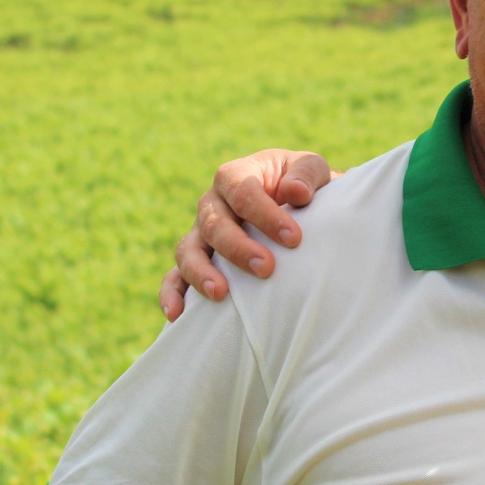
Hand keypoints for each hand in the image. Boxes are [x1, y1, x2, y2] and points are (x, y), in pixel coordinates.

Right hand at [159, 150, 335, 320]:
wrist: (297, 208)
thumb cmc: (303, 188)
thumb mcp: (312, 171)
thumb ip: (307, 173)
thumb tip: (297, 193)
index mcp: (236, 176)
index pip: (242, 192)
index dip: (265, 215)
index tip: (294, 239)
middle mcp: (212, 203)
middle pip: (214, 223)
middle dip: (239, 248)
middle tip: (267, 268)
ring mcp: (200, 233)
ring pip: (188, 250)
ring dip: (200, 272)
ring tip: (220, 293)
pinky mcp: (197, 260)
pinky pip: (175, 276)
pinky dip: (172, 293)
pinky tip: (177, 314)